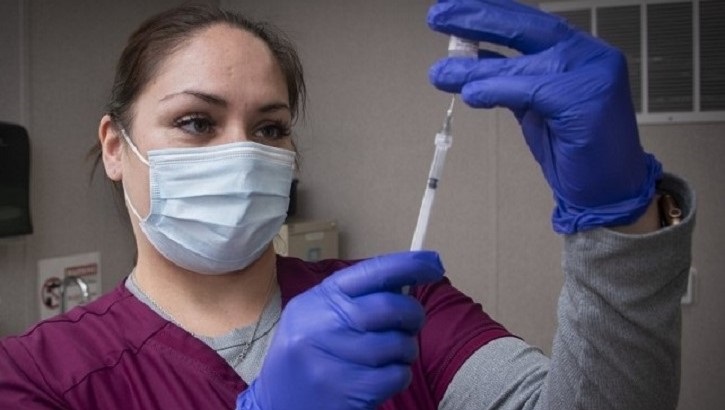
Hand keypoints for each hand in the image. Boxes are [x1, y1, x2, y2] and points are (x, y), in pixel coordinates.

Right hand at [236, 251, 444, 409]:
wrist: (276, 402)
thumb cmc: (307, 351)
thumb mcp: (319, 313)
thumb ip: (357, 297)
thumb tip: (407, 282)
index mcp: (321, 298)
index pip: (372, 272)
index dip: (409, 265)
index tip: (434, 265)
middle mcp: (323, 324)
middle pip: (389, 308)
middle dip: (413, 314)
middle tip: (413, 322)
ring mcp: (333, 360)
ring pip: (398, 345)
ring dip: (406, 349)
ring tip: (391, 354)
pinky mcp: (346, 392)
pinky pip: (395, 376)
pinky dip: (399, 375)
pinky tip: (382, 375)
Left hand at [427, 0, 661, 233]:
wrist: (608, 189)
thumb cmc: (575, 147)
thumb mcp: (532, 105)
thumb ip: (508, 80)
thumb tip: (470, 58)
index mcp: (575, 50)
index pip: (527, 21)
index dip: (489, 11)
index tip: (452, 8)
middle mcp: (587, 54)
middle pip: (526, 27)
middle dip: (478, 18)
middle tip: (438, 15)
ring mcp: (592, 74)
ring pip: (523, 64)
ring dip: (475, 67)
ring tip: (440, 72)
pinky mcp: (586, 100)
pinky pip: (531, 90)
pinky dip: (496, 91)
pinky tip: (470, 94)